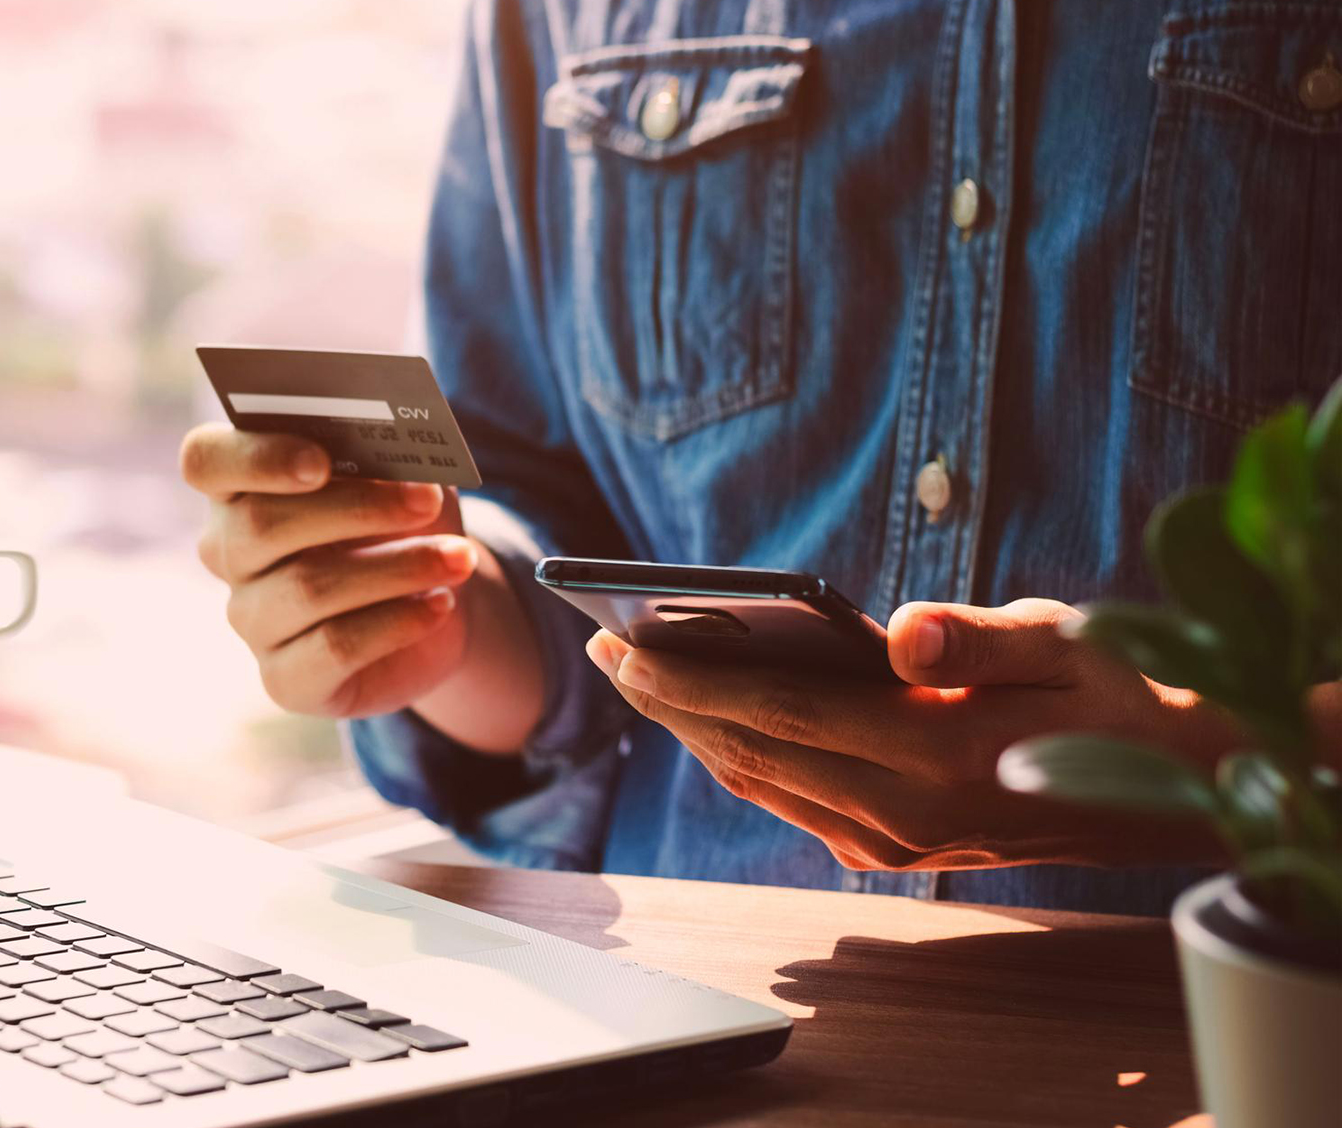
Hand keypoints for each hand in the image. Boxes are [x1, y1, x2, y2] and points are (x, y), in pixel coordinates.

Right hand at [181, 422, 478, 717]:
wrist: (434, 605)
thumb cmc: (404, 524)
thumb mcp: (405, 478)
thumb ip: (389, 456)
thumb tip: (401, 452)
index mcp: (239, 487)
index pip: (205, 461)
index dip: (254, 456)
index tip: (320, 460)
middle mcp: (229, 554)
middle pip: (260, 525)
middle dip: (355, 508)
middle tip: (427, 501)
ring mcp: (251, 621)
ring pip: (307, 587)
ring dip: (396, 567)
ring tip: (459, 557)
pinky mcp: (285, 680)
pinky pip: (334, 647)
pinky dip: (397, 621)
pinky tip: (441, 605)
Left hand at [586, 598, 1234, 870]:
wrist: (1164, 786)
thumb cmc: (1112, 692)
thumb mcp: (1068, 641)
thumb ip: (981, 637)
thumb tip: (896, 632)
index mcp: (938, 757)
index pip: (782, 715)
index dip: (694, 682)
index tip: (623, 645)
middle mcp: (903, 815)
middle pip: (752, 753)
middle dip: (668, 702)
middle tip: (602, 646)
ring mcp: (894, 843)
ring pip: (762, 782)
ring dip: (691, 730)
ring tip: (636, 671)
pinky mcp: (891, 849)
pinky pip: (790, 798)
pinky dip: (737, 752)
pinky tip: (705, 711)